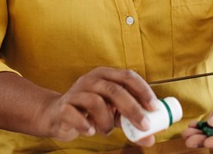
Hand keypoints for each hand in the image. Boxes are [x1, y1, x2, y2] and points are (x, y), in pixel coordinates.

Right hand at [41, 67, 157, 145]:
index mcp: (106, 75)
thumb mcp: (113, 114)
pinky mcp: (63, 107)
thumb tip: (152, 137)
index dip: (143, 90)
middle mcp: (91, 80)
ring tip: (106, 130)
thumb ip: (130, 123)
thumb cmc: (90, 112)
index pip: (127, 76)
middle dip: (132, 109)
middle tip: (144, 126)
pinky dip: (85, 125)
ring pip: (96, 102)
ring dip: (106, 121)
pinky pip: (74, 114)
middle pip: (114, 89)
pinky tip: (90, 130)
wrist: (57, 115)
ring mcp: (75, 92)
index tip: (154, 107)